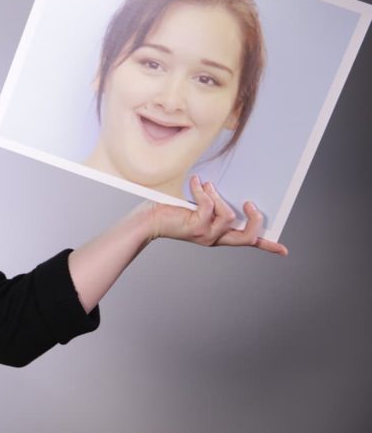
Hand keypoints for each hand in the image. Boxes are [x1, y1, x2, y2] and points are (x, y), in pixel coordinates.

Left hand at [146, 176, 287, 255]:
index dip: (267, 245)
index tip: (283, 249)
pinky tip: (197, 182)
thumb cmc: (172, 210)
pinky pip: (209, 207)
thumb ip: (215, 202)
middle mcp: (215, 238)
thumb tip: (225, 185)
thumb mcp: (199, 206)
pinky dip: (204, 191)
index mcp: (220, 234)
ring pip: (229, 217)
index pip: (248, 241)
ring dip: (220, 197)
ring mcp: (206, 235)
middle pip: (247, 236)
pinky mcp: (195, 228)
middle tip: (250, 204)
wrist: (148, 219)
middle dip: (255, 219)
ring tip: (208, 186)